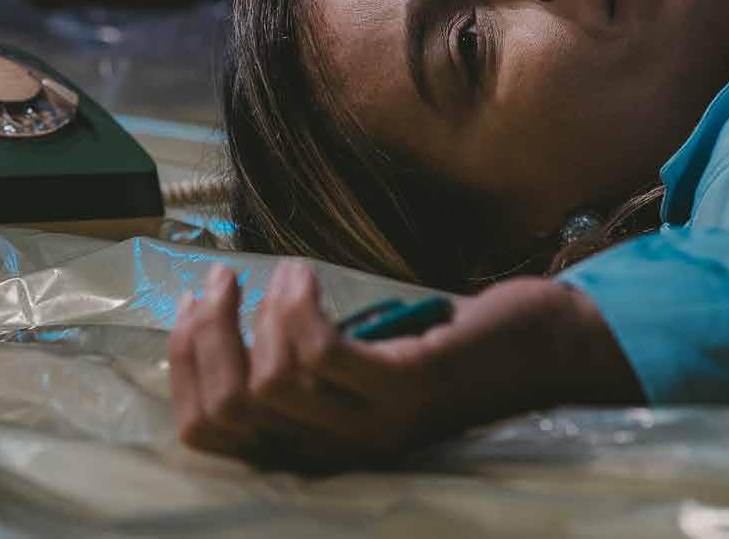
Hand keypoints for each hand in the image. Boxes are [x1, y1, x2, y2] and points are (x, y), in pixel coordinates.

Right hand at [168, 261, 640, 469]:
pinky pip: (319, 354)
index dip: (181, 366)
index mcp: (314, 447)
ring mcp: (373, 426)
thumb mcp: (358, 361)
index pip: (208, 434)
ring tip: (283, 275)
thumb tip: (212, 313)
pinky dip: (297, 304)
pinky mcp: (406, 389)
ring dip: (259, 312)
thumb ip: (300, 358)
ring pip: (268, 381)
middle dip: (203, 335)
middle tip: (218, 281)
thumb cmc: (444, 345)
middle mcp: (337, 453)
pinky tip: (306, 275)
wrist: (548, 351)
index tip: (190, 306)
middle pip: (227, 410)